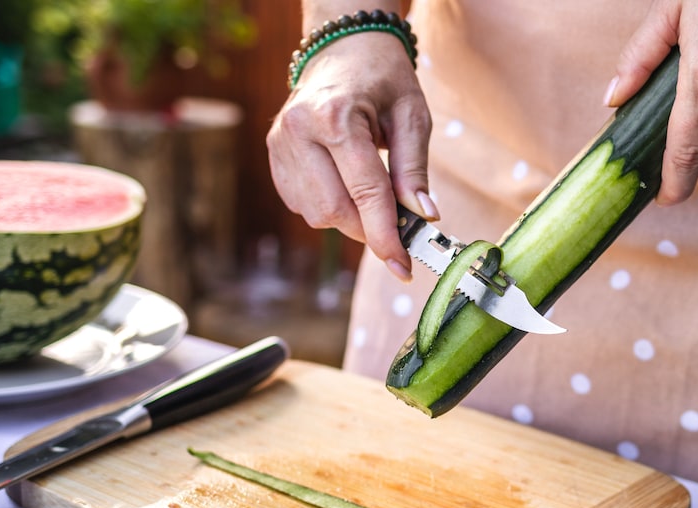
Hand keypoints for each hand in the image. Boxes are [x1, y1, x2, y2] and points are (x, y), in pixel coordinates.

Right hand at [266, 30, 434, 281]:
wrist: (343, 50)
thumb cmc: (382, 80)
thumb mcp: (412, 115)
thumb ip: (414, 169)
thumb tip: (424, 216)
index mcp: (335, 116)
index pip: (364, 192)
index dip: (386, 235)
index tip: (403, 267)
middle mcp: (298, 131)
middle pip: (334, 210)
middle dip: (369, 229)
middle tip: (398, 228)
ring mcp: (279, 145)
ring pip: (317, 214)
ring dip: (351, 219)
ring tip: (372, 193)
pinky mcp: (274, 157)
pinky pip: (303, 205)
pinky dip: (331, 207)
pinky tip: (346, 183)